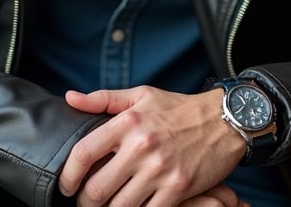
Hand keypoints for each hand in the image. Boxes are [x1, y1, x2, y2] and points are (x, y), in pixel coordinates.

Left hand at [59, 86, 247, 206]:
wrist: (224, 119)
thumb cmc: (178, 108)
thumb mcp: (141, 94)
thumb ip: (103, 99)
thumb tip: (69, 98)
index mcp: (128, 121)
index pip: (83, 152)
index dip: (68, 175)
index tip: (67, 185)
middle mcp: (141, 145)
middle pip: (96, 189)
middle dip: (86, 201)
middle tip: (88, 201)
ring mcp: (160, 169)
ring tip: (110, 205)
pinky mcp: (178, 188)